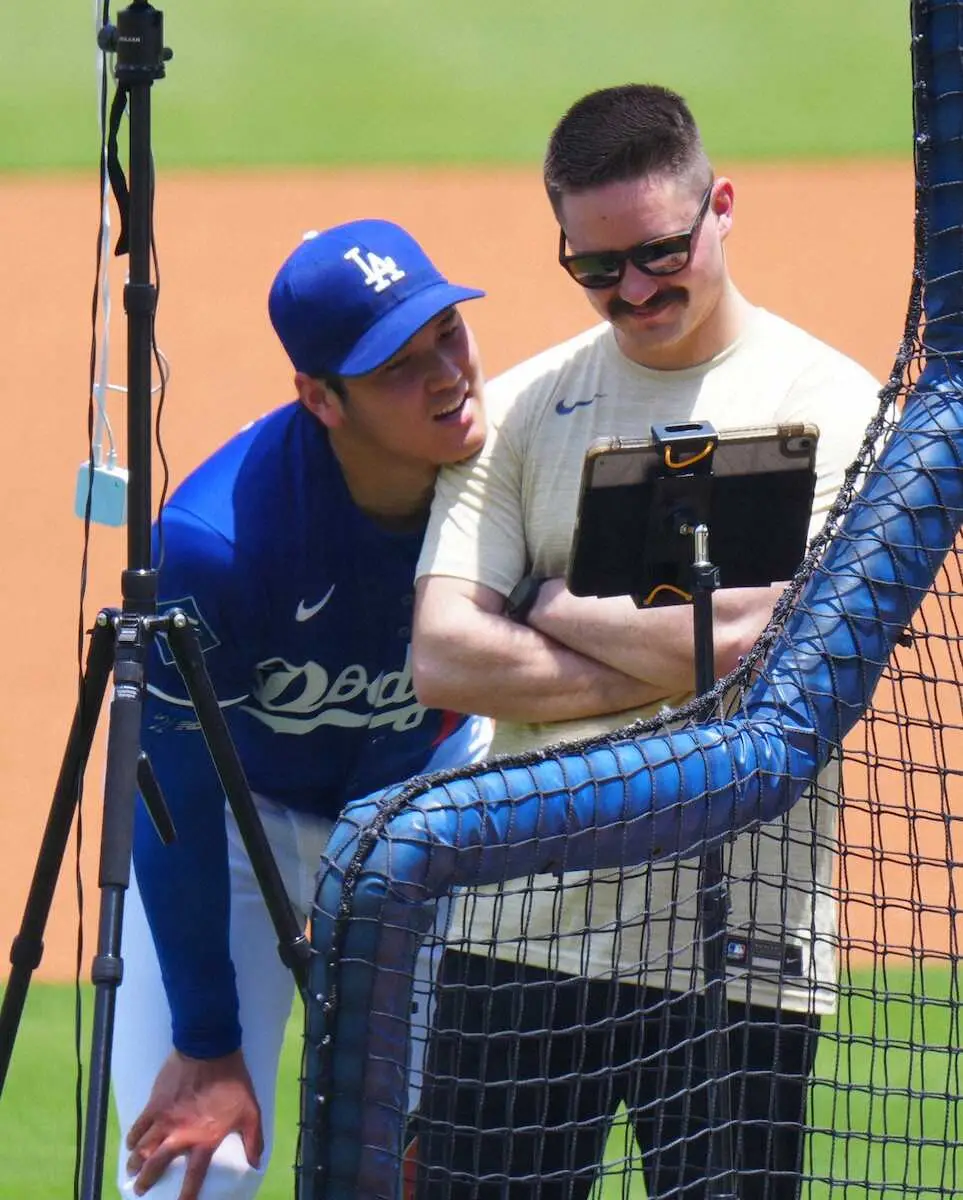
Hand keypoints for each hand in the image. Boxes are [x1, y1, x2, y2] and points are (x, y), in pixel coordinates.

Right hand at [125, 1048, 262, 1198]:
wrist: (210, 1049)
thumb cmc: (232, 1081)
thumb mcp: (251, 1111)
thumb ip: (254, 1140)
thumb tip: (256, 1164)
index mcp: (204, 1140)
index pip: (193, 1177)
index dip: (186, 1196)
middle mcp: (181, 1135)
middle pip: (157, 1166)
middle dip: (146, 1181)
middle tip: (140, 1190)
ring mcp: (164, 1120)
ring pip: (142, 1149)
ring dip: (135, 1163)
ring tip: (131, 1171)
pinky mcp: (154, 1104)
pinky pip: (138, 1126)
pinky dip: (132, 1137)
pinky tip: (130, 1144)